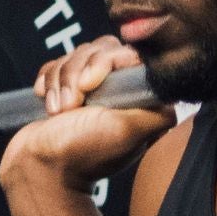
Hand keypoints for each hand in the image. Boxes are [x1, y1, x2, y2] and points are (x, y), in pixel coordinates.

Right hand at [0, 34, 173, 194]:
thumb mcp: (130, 132)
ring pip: (74, 55)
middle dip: (76, 74)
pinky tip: (49, 105)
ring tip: (59, 112)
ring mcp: (92, 90)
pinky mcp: (66, 89)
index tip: (89, 86)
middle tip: (71, 105)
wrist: (41, 166)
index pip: (128, 55)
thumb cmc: (84, 152)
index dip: (105, 62)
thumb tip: (175, 95)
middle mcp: (118, 93)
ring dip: (60, 83)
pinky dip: (48, 83)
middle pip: (99, 49)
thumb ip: (157, 112)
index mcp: (139, 101)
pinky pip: (55, 64)